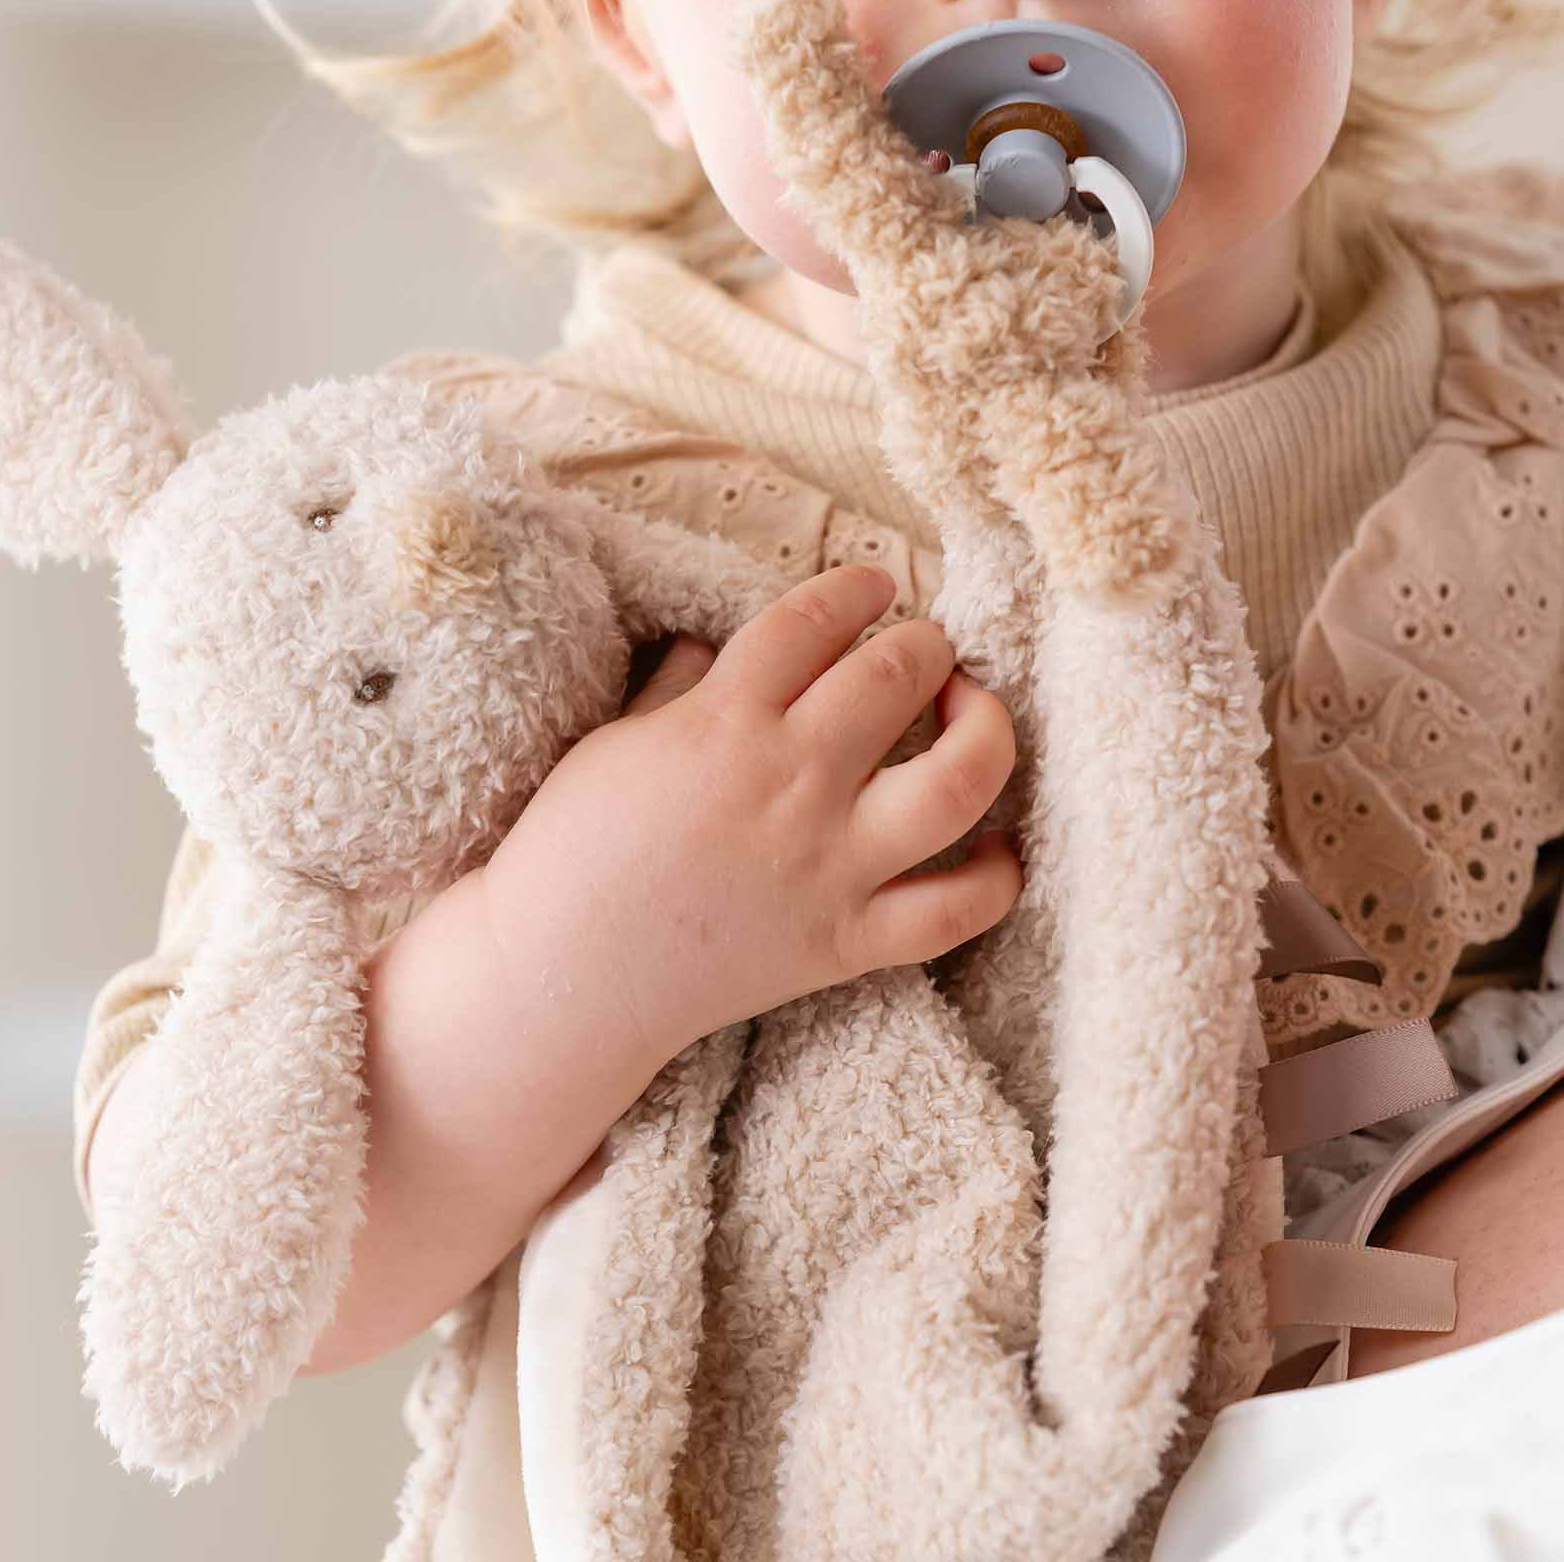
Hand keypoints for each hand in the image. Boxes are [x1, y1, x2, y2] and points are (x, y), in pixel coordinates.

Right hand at [479, 564, 1020, 1063]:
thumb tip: (710, 640)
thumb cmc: (573, 851)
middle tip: (923, 645)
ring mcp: (830, 864)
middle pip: (895, 675)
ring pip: (958, 780)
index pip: (813, 618)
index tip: (876, 584)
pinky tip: (999, 843)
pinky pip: (958, 910)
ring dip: (985, 727)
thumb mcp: (614, 740)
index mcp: (723, 721)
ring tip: (973, 711)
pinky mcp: (850, 941)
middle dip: (924, 641)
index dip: (855, 587)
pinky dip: (998, 876)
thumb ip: (676, 684)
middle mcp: (791, 782)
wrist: (564, 979)